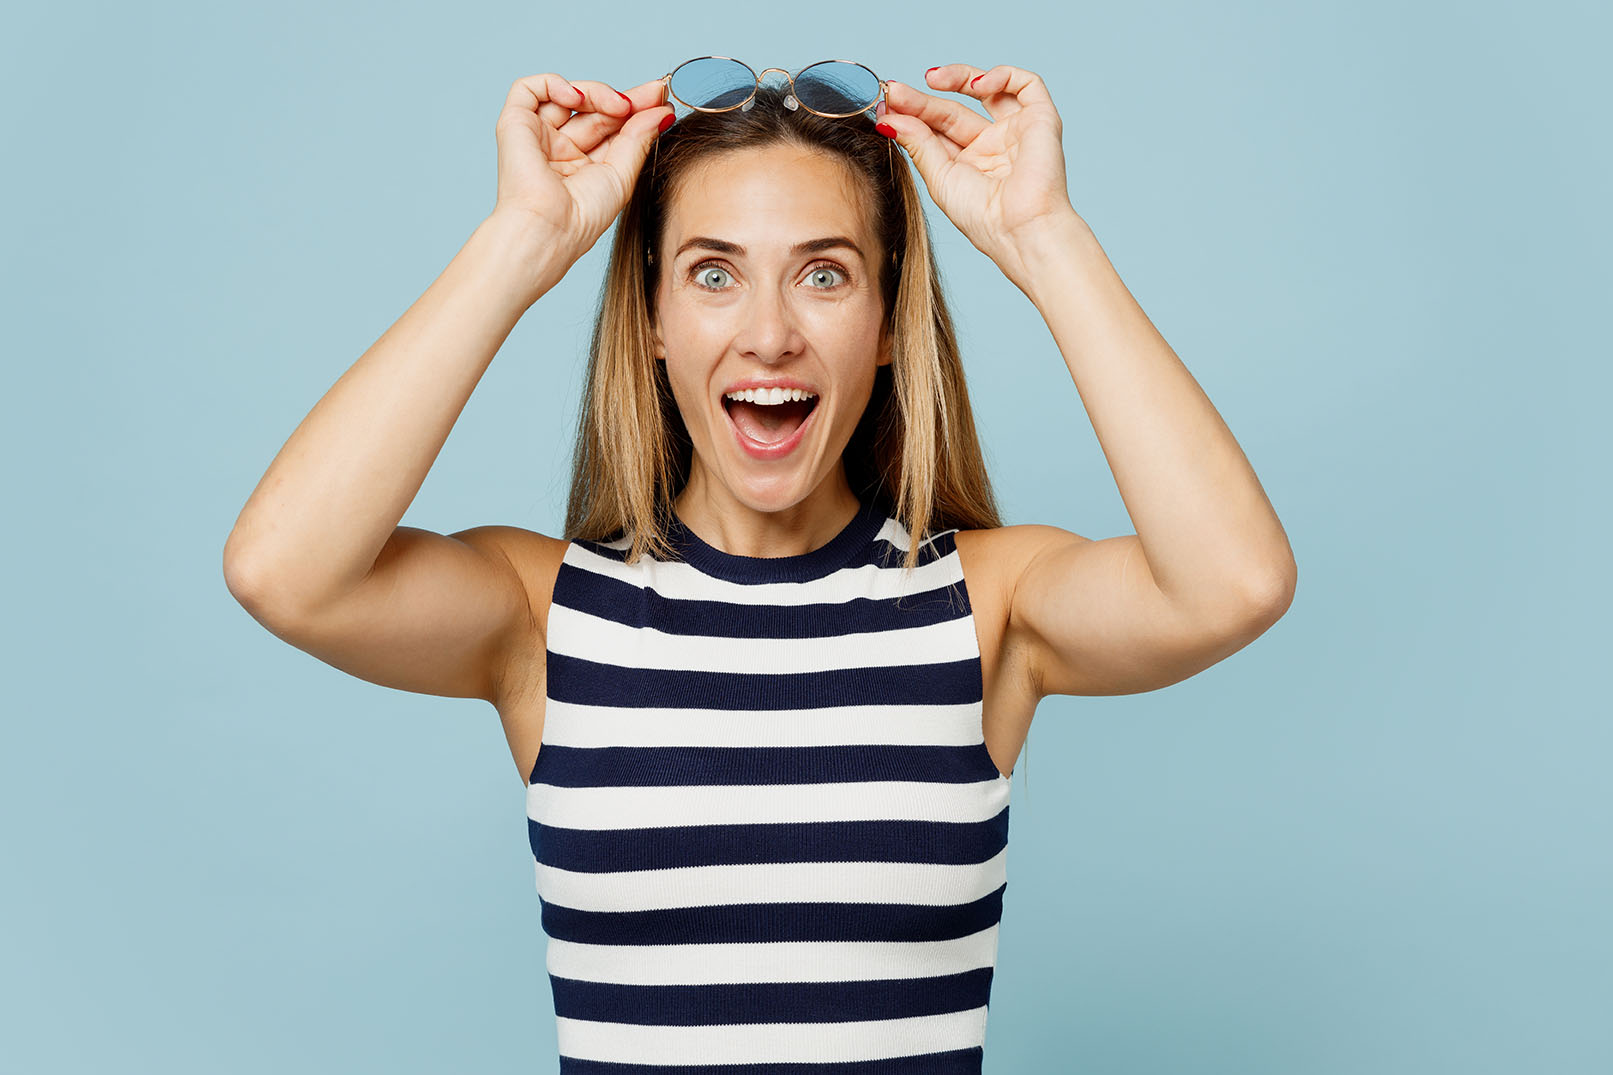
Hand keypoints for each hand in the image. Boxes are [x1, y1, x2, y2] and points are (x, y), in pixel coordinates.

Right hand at [491, 73, 672, 259]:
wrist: (549, 228)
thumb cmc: (582, 216)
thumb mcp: (622, 175)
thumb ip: (639, 140)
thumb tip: (661, 112)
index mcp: (584, 165)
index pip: (611, 127)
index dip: (636, 111)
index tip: (661, 101)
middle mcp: (560, 149)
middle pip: (594, 109)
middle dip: (625, 99)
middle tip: (653, 95)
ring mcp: (538, 136)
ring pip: (568, 95)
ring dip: (598, 93)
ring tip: (620, 106)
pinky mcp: (514, 124)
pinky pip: (529, 89)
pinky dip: (555, 84)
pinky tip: (578, 99)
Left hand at [877, 64, 1078, 283]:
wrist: (1021, 228)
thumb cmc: (983, 217)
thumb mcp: (940, 177)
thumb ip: (917, 144)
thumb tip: (888, 117)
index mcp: (967, 164)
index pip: (935, 130)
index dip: (912, 114)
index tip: (886, 105)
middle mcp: (992, 146)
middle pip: (953, 110)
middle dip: (924, 99)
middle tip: (895, 91)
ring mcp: (1016, 131)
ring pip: (988, 89)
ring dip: (958, 77)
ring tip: (931, 79)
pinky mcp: (1042, 120)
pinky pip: (1026, 84)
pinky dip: (1002, 76)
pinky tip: (977, 85)